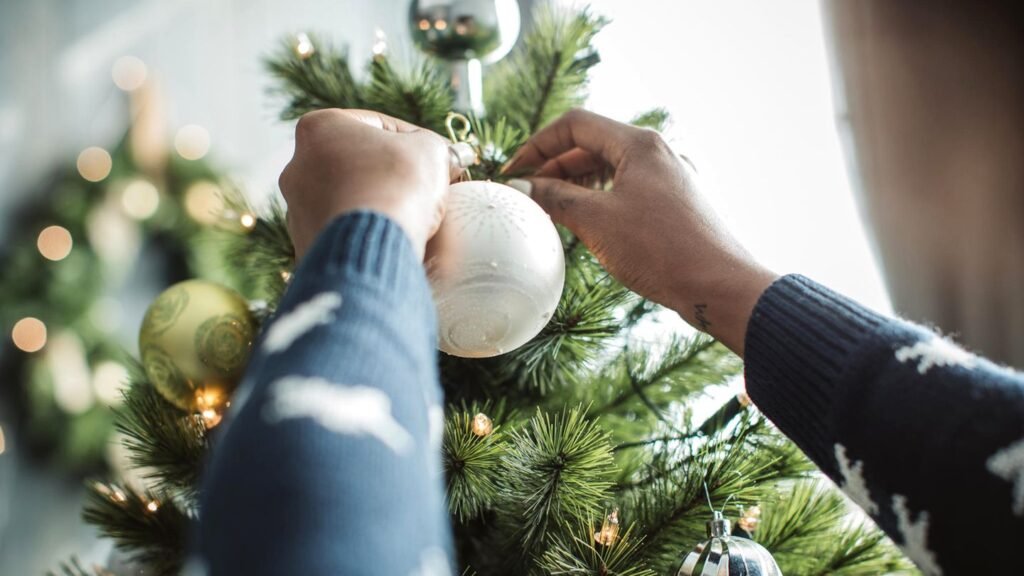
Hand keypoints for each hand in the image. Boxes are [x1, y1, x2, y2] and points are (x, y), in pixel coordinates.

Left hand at [279, 109, 458, 260]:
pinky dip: (369, 232)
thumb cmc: (399, 185)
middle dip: (394, 174)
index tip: (440, 158)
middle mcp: (297, 166)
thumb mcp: (430, 149)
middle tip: (428, 188)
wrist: (375, 247)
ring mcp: (297, 209)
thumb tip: (451, 157)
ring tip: (415, 217)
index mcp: (318, 127)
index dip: (417, 140)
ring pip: (352, 199)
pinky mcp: (306, 245)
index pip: (380, 126)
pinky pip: (346, 232)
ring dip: (381, 203)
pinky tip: (395, 238)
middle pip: (361, 164)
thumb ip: (437, 146)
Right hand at [506, 109, 777, 355]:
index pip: (574, 124)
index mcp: (639, 144)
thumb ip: (555, 197)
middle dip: (553, 167)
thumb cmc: (661, 250)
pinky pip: (626, 189)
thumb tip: (524, 187)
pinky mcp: (674, 202)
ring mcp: (668, 177)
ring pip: (609, 168)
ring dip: (574, 184)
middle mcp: (657, 152)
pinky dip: (598, 198)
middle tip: (526, 195)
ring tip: (548, 208)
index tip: (513, 172)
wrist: (718, 286)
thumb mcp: (596, 221)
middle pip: (591, 145)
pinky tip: (583, 221)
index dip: (537, 145)